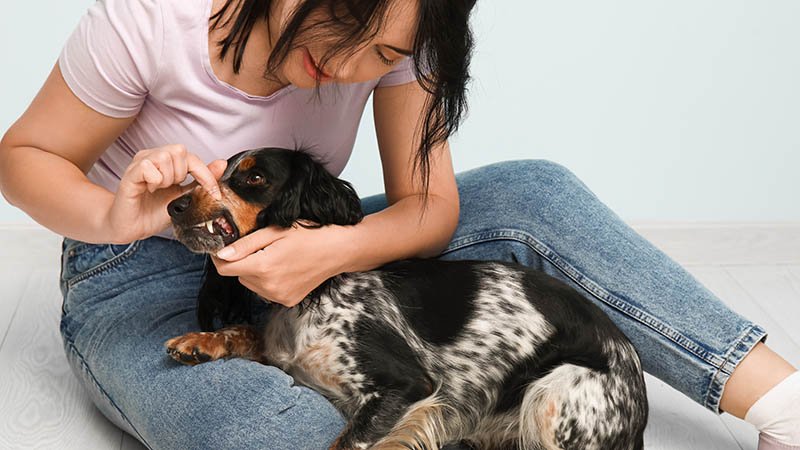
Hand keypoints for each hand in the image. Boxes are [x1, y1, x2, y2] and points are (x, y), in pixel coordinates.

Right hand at [105, 144, 226, 242]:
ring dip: (167, 179)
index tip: (214, 193)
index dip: (206, 174)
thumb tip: (222, 164)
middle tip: (170, 189)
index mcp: (167, 161)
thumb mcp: (185, 196)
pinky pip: (148, 166)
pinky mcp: (130, 173)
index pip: (192, 156)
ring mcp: (140, 163)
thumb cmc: (154, 212)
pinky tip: (148, 190)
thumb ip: (201, 180)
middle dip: (181, 175)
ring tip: (158, 190)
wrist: (132, 228)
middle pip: (180, 151)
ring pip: (165, 157)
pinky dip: (154, 180)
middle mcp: (153, 157)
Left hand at [212, 223, 350, 306]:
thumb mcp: (275, 231)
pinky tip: (283, 269)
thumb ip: (246, 244)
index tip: (221, 248)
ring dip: (254, 272)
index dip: (219, 258)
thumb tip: (221, 254)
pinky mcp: (287, 301)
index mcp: (264, 266)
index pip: (225, 269)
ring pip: (250, 284)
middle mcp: (269, 286)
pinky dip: (267, 281)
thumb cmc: (309, 235)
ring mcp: (279, 296)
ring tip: (274, 257)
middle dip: (241, 262)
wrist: (338, 251)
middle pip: (238, 276)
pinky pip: (265, 292)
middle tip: (259, 247)